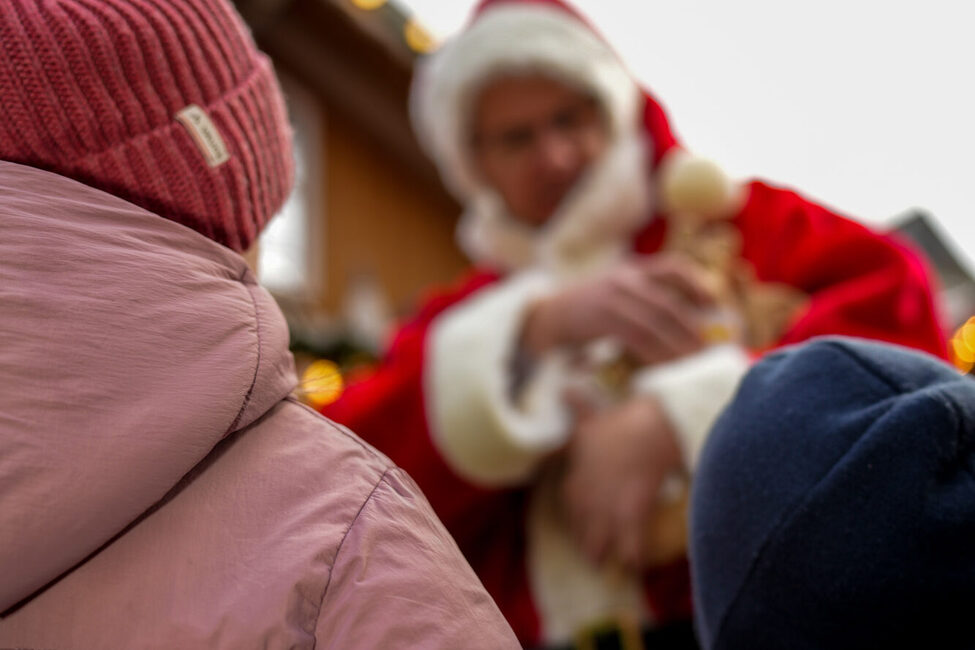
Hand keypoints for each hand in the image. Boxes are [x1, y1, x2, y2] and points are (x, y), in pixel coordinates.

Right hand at [521, 253, 713, 364]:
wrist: (542, 319)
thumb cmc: (581, 315)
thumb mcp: (610, 296)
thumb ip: (637, 300)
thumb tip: (674, 322)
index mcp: (629, 270)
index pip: (672, 267)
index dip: (697, 284)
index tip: (713, 305)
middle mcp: (623, 279)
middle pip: (668, 303)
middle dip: (691, 329)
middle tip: (708, 352)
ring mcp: (612, 296)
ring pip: (656, 322)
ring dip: (677, 346)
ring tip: (692, 365)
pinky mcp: (602, 317)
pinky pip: (638, 337)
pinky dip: (655, 354)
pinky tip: (664, 368)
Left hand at [561, 393, 682, 570]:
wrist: (649, 430)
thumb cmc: (618, 424)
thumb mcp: (590, 418)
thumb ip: (575, 407)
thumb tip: (563, 390)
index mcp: (574, 485)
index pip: (571, 510)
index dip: (579, 519)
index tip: (586, 524)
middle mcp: (586, 503)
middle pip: (583, 535)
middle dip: (589, 544)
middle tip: (594, 554)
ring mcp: (608, 512)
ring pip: (600, 547)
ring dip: (604, 555)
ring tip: (609, 564)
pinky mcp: (633, 516)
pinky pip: (630, 549)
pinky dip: (632, 559)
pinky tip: (635, 566)